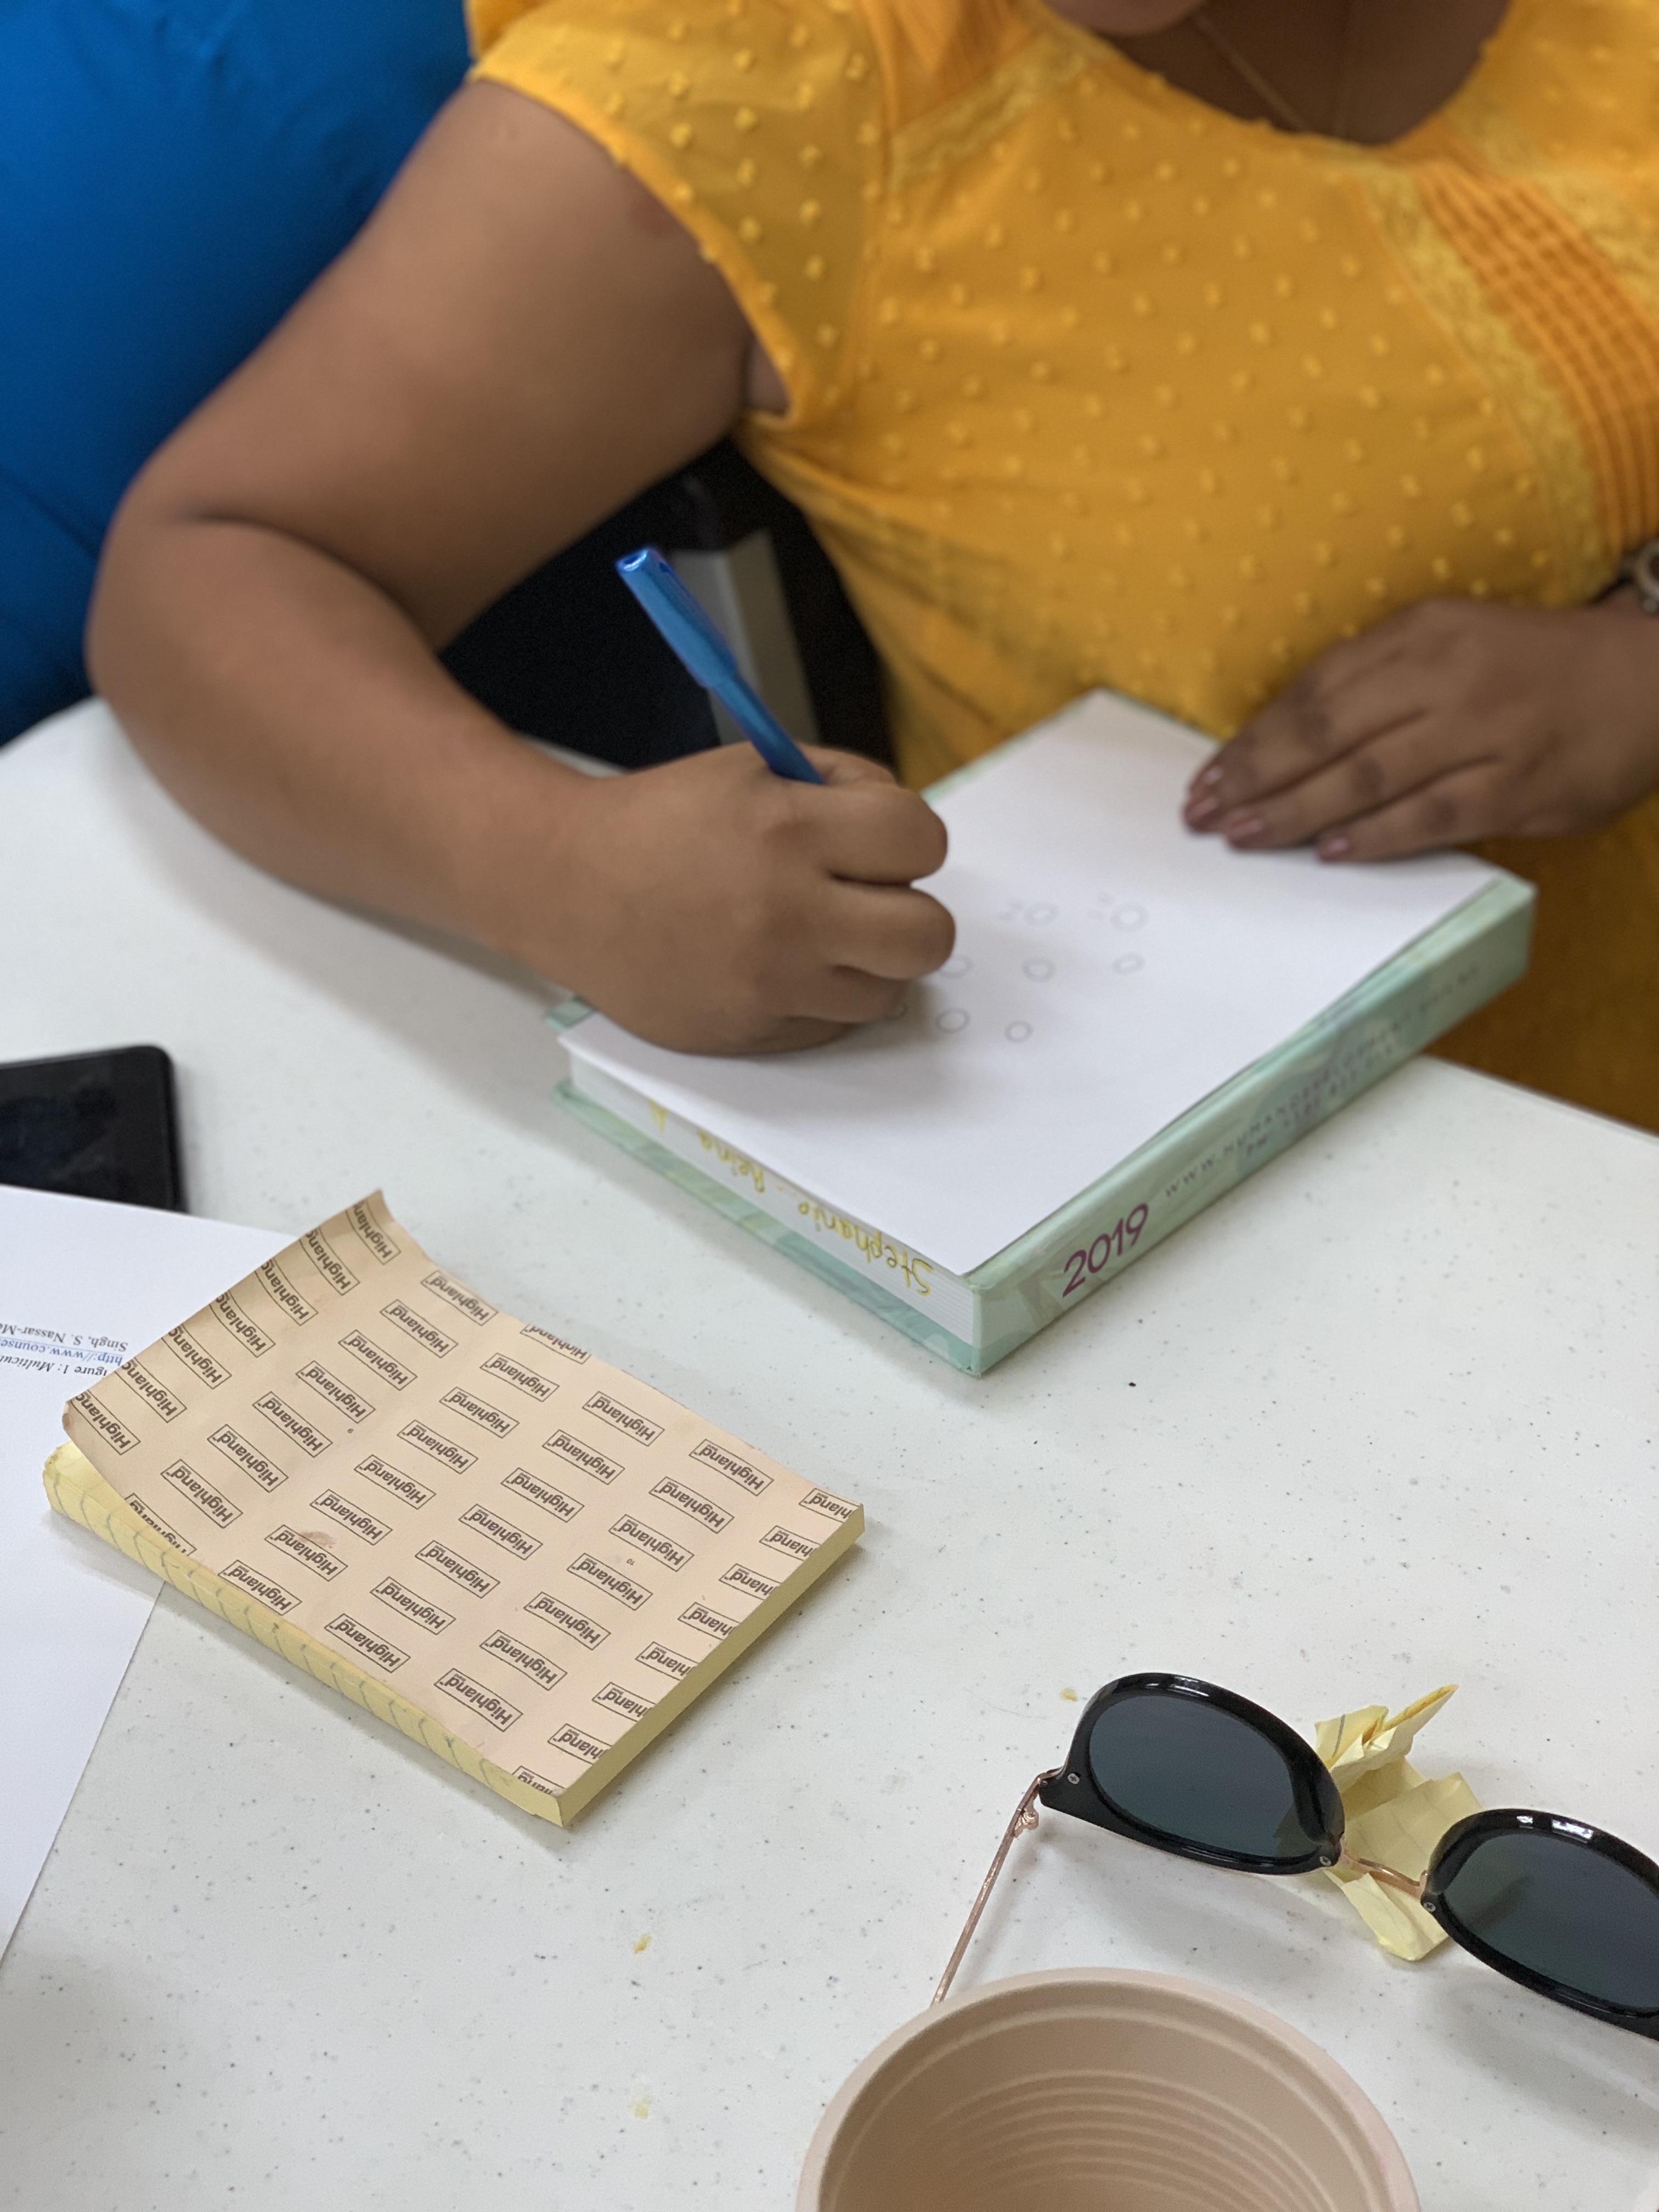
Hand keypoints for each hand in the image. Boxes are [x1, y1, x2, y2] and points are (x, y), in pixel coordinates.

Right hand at [539, 742, 953, 1053]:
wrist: (566, 887)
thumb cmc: (665, 821)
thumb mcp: (754, 768)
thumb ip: (842, 785)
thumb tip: (911, 836)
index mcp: (789, 831)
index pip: (922, 840)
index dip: (910, 836)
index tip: (875, 840)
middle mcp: (786, 916)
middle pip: (928, 936)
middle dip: (910, 911)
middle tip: (867, 898)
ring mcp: (769, 986)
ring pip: (888, 993)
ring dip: (869, 962)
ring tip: (820, 934)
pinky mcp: (750, 1033)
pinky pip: (833, 1027)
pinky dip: (822, 997)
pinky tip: (781, 965)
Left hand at [1182, 596, 1658, 860]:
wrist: (1649, 677)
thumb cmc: (1531, 668)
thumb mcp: (1451, 642)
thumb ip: (1378, 681)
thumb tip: (1289, 740)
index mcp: (1423, 632)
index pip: (1316, 689)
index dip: (1255, 737)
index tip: (1208, 775)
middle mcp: (1447, 675)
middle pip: (1328, 732)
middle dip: (1256, 777)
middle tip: (1204, 814)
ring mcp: (1484, 732)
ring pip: (1370, 775)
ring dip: (1297, 810)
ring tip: (1246, 834)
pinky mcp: (1518, 785)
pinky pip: (1434, 814)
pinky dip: (1379, 835)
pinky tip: (1332, 852)